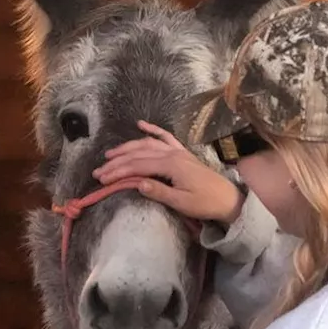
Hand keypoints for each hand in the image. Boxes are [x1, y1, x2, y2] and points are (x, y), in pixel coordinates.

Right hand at [93, 120, 243, 223]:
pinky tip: (140, 124)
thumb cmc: (205, 204)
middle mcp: (173, 154)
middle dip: (117, 162)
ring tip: (110, 155)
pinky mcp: (182, 153)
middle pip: (139, 155)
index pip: (138, 166)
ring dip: (127, 148)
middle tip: (99, 171)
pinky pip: (165, 136)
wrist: (227, 200)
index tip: (102, 179)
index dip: (118, 172)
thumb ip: (159, 192)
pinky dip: (152, 129)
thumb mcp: (181, 203)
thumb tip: (137, 184)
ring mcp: (178, 151)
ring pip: (147, 144)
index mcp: (172, 165)